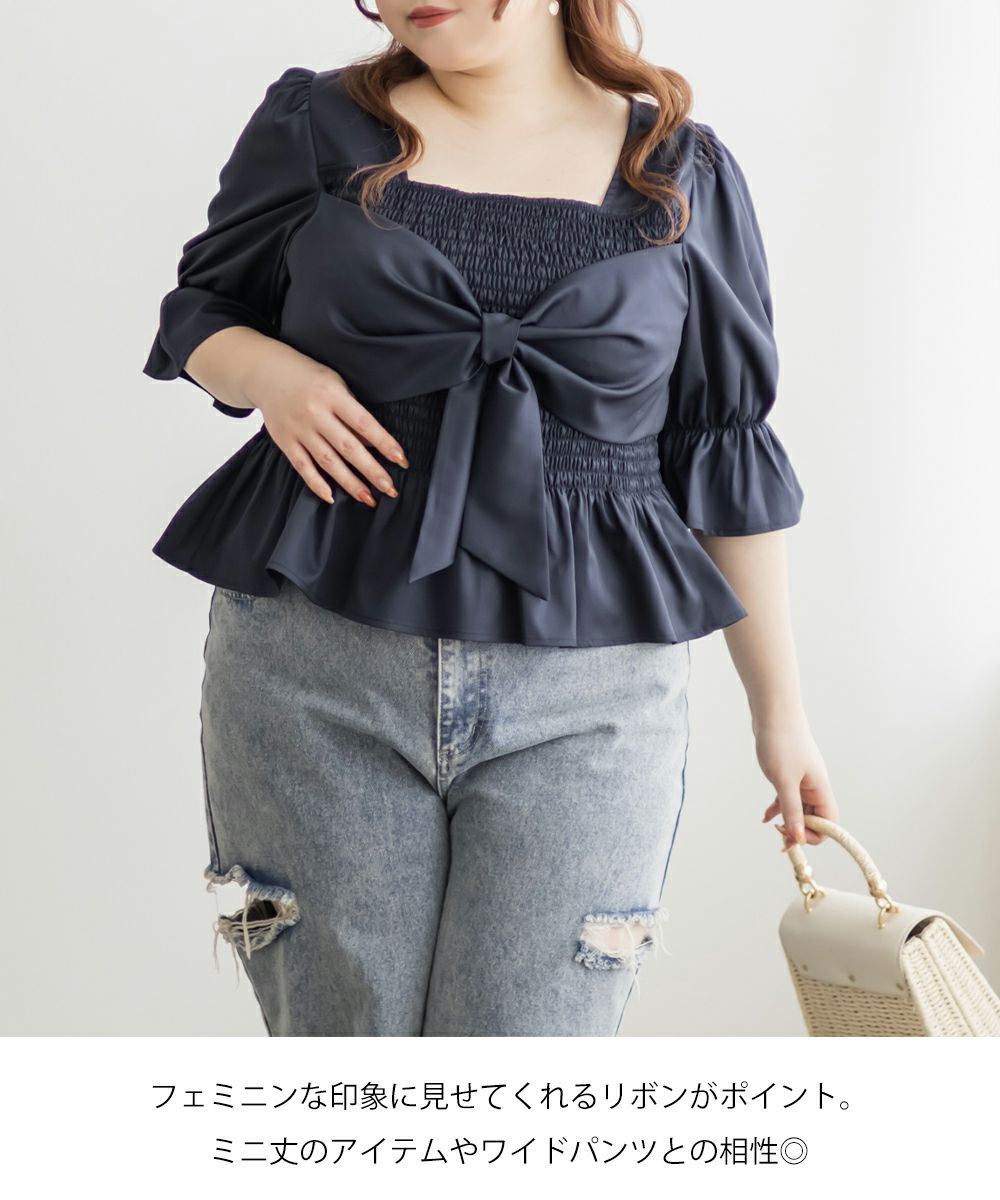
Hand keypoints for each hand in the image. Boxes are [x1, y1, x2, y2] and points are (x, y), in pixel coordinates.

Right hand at [246, 341, 409, 505]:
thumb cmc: (309, 378)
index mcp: (333, 395)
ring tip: (368, 498)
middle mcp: (316, 413)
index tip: (401, 460)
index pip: (365, 423)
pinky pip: (303, 466)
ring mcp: (299, 429)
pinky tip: (331, 497)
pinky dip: (316, 483)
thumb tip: (373, 444)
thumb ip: (352, 412)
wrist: (267, 373)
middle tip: (390, 489)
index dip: (384, 443)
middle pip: (348, 447)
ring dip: (350, 483)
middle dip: (372, 470)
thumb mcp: (336, 384)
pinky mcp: (285, 441)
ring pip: (328, 462)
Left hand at [755, 710, 838, 851]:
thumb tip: (799, 837)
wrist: (772, 712)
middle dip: (800, 830)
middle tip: (780, 839)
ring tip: (773, 829)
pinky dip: (779, 807)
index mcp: (820, 789)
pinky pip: (788, 797)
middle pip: (815, 818)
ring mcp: (802, 779)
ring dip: (789, 820)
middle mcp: (815, 786)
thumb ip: (792, 810)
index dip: (816, 835)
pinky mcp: (789, 773)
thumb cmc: (781, 742)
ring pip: (800, 808)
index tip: (795, 838)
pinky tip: (766, 816)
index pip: (829, 822)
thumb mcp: (784, 781)